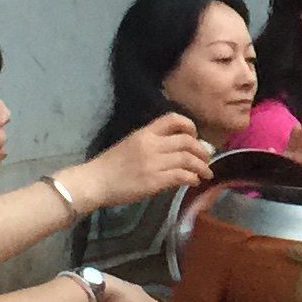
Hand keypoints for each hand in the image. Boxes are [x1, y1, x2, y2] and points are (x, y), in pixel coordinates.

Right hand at [78, 114, 213, 207]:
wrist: (95, 182)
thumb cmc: (110, 165)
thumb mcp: (130, 144)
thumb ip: (151, 143)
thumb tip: (174, 149)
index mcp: (144, 133)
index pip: (173, 119)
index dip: (189, 126)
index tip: (195, 136)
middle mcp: (152, 144)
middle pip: (187, 141)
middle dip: (202, 151)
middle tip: (206, 159)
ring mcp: (154, 163)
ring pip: (188, 159)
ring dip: (201, 167)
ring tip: (206, 173)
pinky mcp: (155, 181)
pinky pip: (182, 176)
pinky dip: (192, 178)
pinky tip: (194, 181)